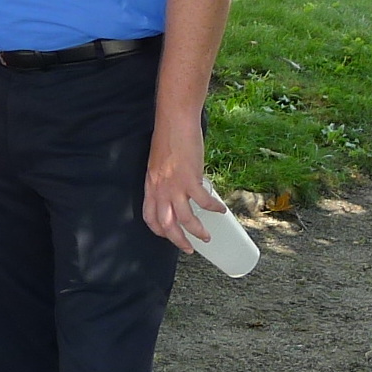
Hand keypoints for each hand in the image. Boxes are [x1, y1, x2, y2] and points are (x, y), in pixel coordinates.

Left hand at [142, 121, 220, 251]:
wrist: (174, 121)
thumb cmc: (167, 138)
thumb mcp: (158, 163)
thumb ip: (163, 179)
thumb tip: (175, 190)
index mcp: (150, 186)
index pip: (150, 217)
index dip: (159, 231)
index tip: (170, 236)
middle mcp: (160, 190)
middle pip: (167, 225)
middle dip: (179, 241)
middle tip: (190, 249)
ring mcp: (175, 186)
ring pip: (185, 219)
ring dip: (197, 232)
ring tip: (207, 236)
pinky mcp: (191, 179)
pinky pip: (203, 201)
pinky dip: (214, 208)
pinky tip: (221, 209)